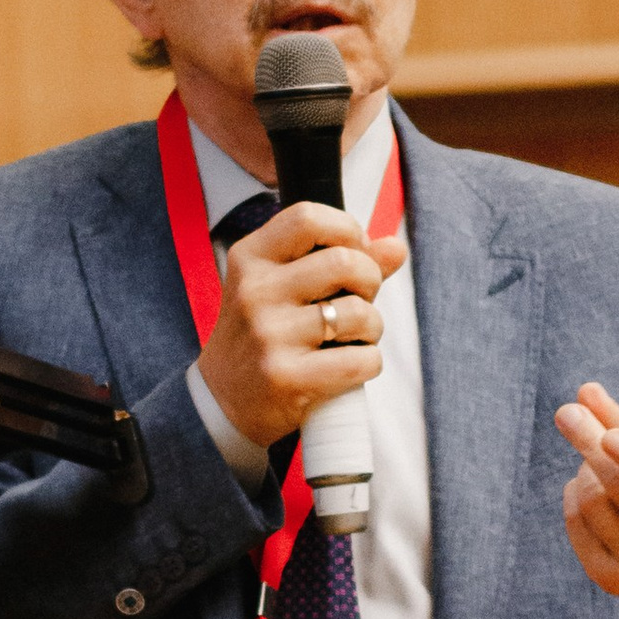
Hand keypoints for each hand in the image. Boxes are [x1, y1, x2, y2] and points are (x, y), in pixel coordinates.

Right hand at [201, 203, 408, 449]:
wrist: (223, 401)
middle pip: (344, 262)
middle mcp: (255, 292)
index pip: (308, 217)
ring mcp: (269, 336)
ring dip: (372, 326)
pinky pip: (361, 360)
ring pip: (359, 312)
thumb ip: (338, 261)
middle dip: (369, 280)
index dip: (347, 230)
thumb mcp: (283, 288)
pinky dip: (369, 362)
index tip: (353, 253)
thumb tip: (396, 247)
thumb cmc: (263, 336)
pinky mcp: (286, 378)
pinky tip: (349, 365)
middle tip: (359, 300)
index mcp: (251, 259)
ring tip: (353, 337)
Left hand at [556, 380, 618, 610]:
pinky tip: (584, 488)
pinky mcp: (614, 582)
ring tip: (592, 462)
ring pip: (594, 504)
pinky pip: (577, 525)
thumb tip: (586, 392)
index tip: (607, 434)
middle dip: (591, 445)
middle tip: (568, 413)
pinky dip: (573, 496)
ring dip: (585, 471)